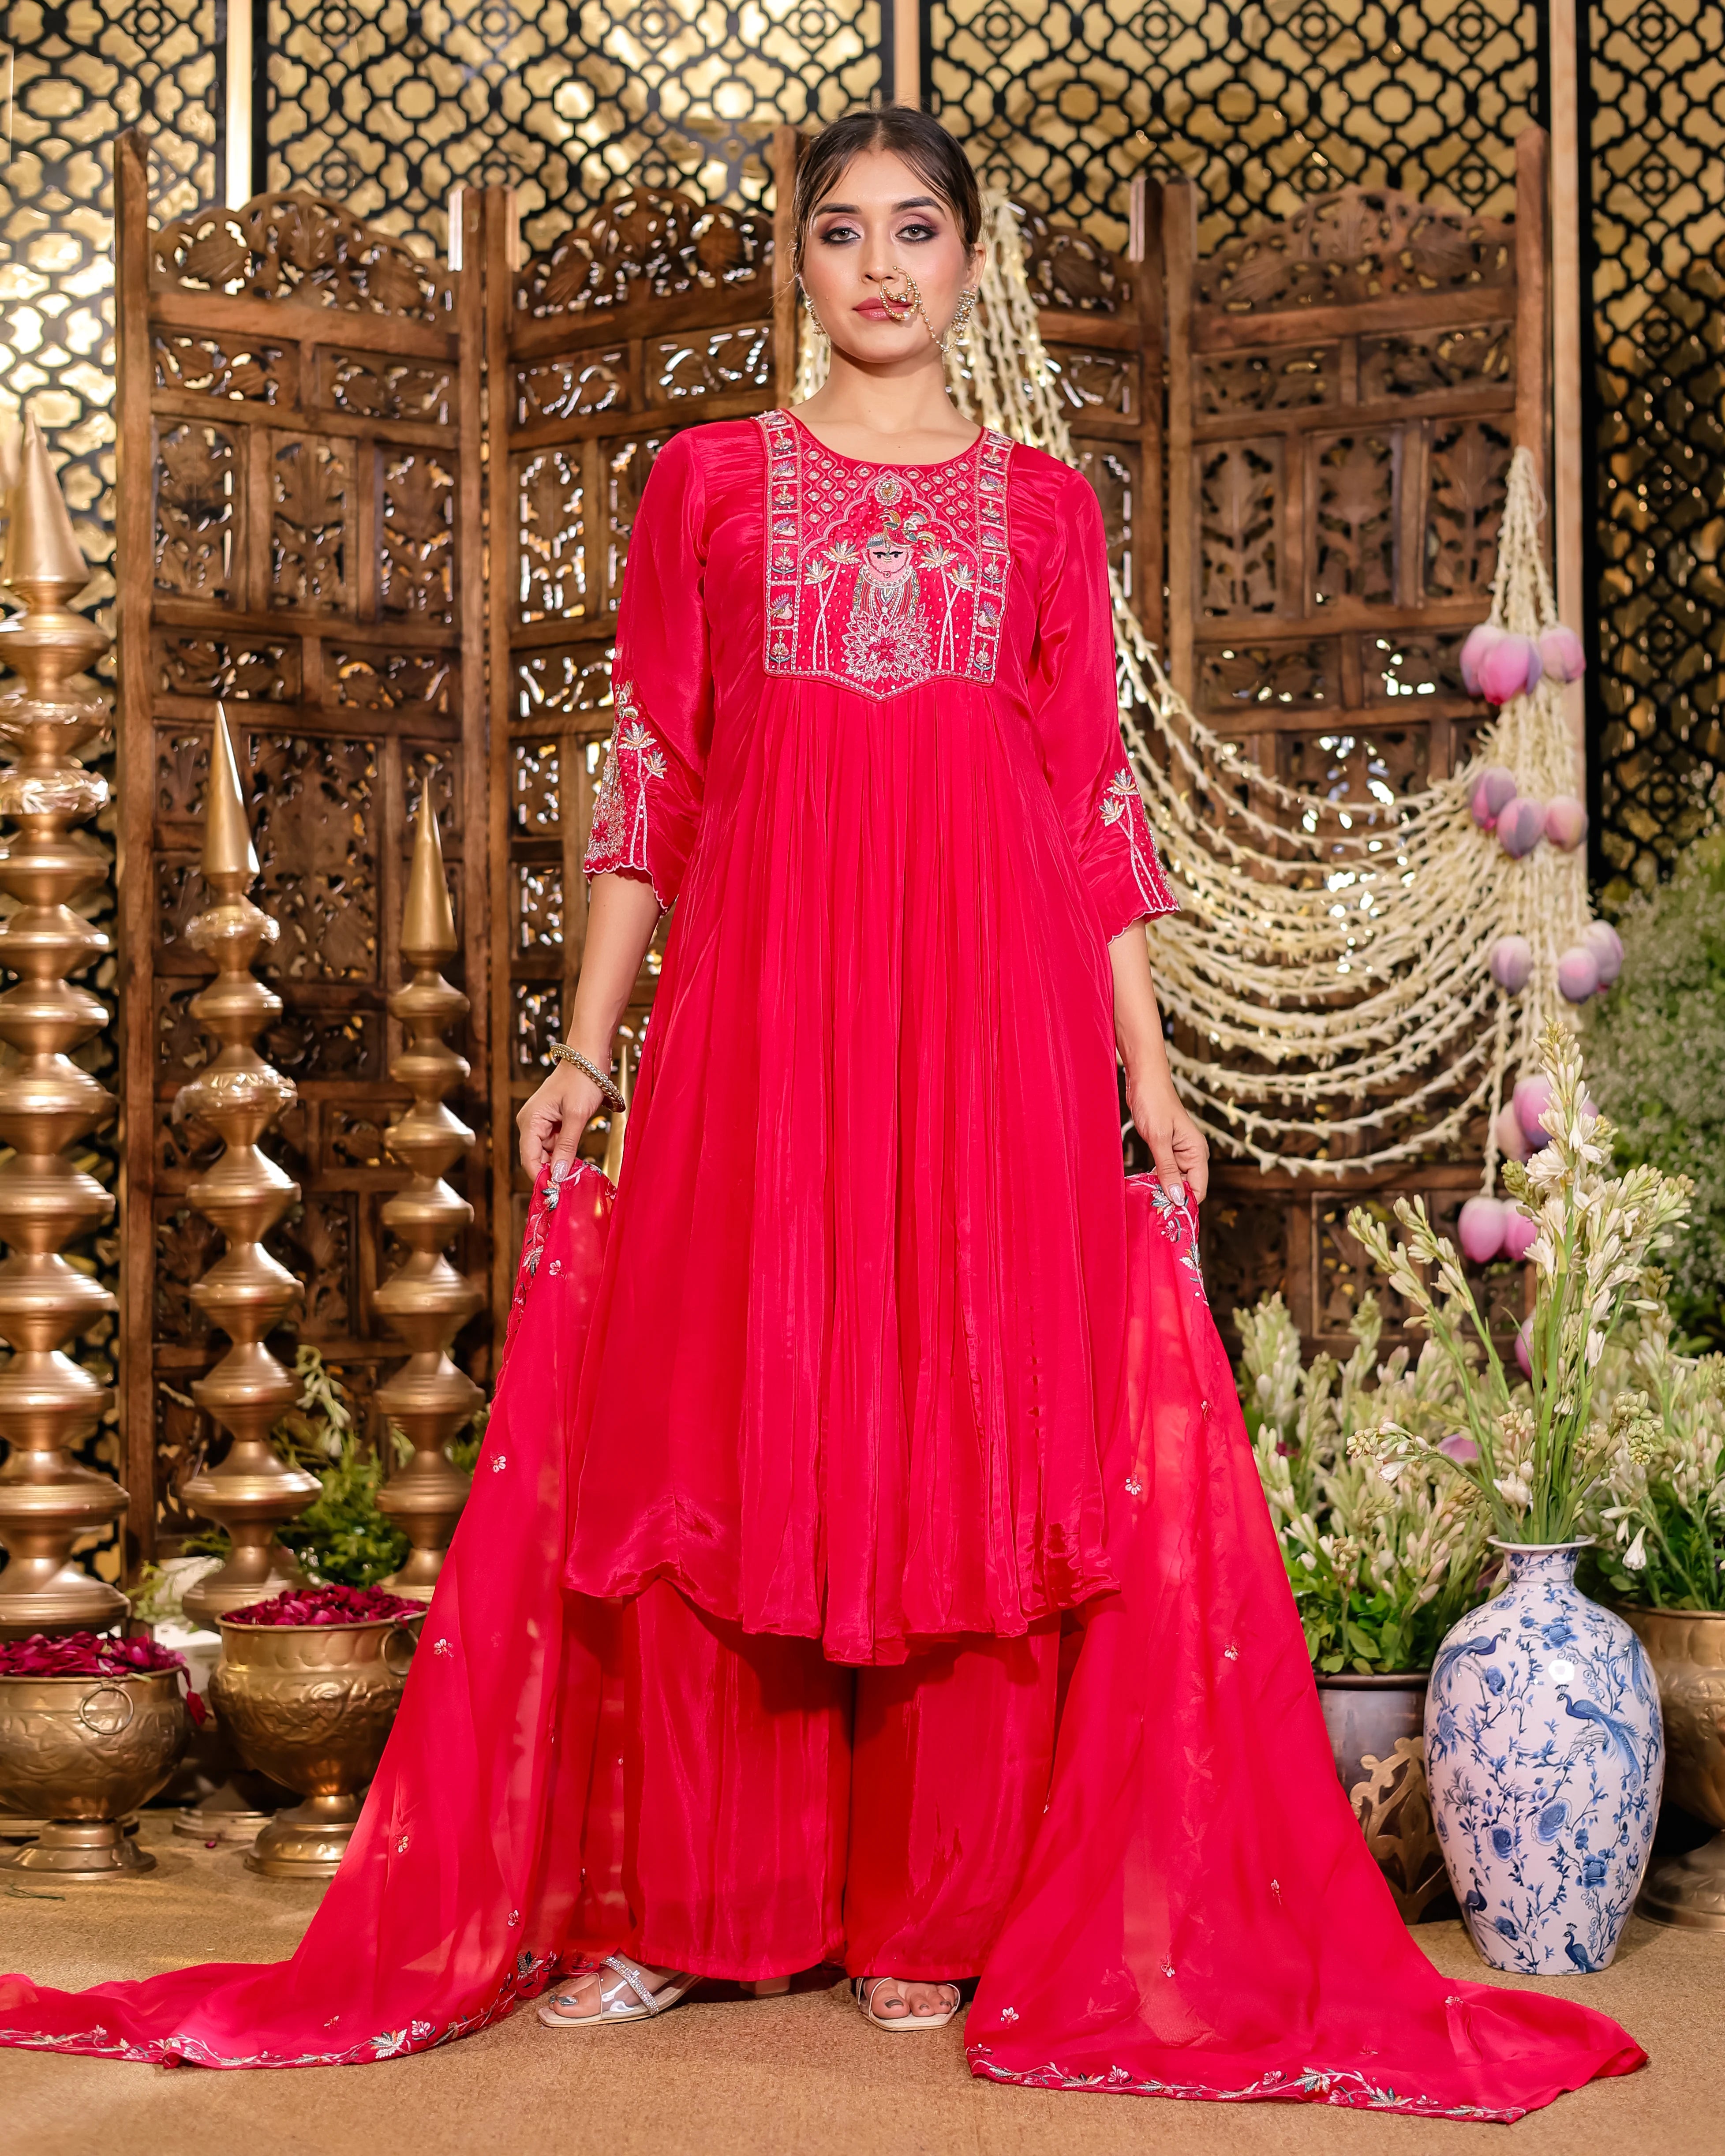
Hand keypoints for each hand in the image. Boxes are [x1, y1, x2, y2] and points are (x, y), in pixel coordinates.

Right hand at [517, 1061, 602, 1178]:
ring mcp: (541, 1123)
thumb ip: (567, 1147)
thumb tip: (558, 1175)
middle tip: (570, 1188)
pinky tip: (576, 1161)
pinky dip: (565, 1154)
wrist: (588, 1058)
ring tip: (577, 1174)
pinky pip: (555, 1145)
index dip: (541, 1177)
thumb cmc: (582, 1080)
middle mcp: (530, 1123)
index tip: (556, 1194)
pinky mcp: (552, 1123)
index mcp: (530, 1121)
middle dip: (552, 1172)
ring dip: (561, 1164)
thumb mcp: (576, 1116)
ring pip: (547, 1154)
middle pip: (536, 1158)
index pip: (528, 1159)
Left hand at [1125, 1068, 1208, 1206]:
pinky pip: (1164, 1171)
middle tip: (1152, 1208)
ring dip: (1162, 1190)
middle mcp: (1191, 1154)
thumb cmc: (1154, 1103)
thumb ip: (1167, 1169)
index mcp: (1197, 1151)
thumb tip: (1177, 1198)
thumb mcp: (1159, 1139)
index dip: (1185, 1203)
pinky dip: (1156, 1179)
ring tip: (1146, 1198)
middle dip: (1171, 1198)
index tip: (1167, 1215)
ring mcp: (1178, 1152)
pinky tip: (1144, 1184)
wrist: (1144, 1080)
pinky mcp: (1166, 1149)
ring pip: (1174, 1181)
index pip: (1198, 1188)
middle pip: (1186, 1187)